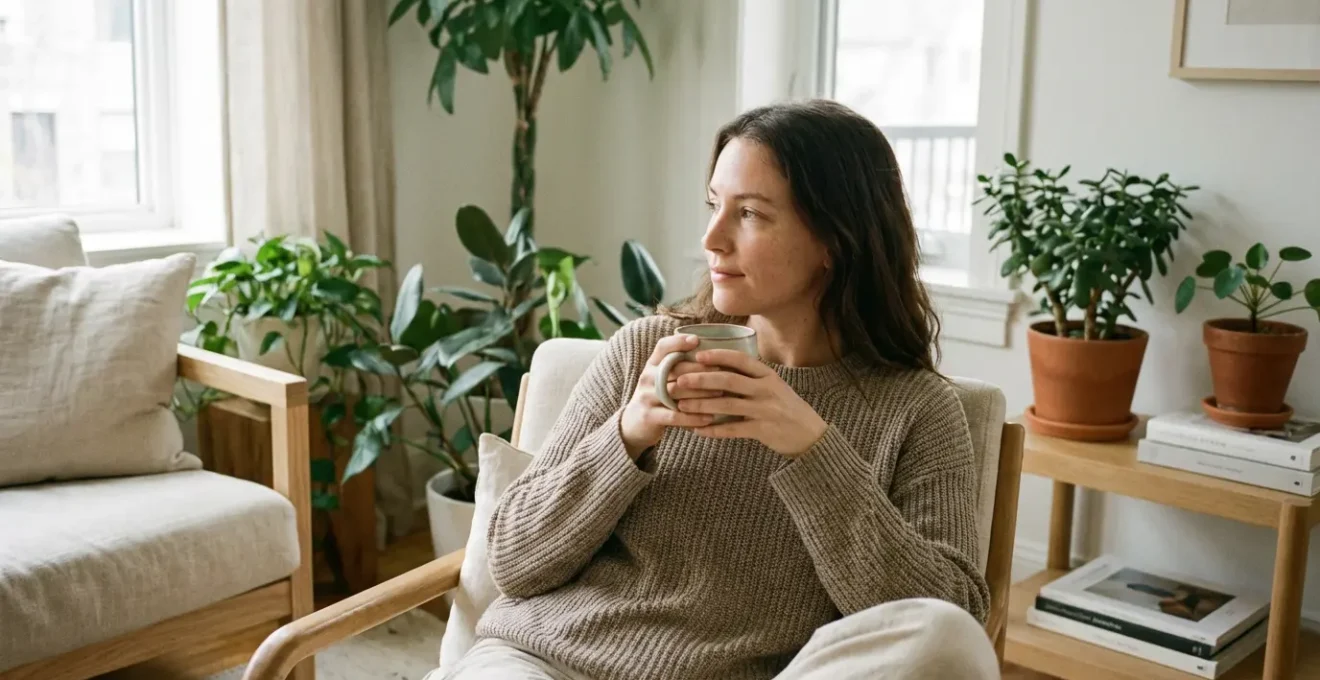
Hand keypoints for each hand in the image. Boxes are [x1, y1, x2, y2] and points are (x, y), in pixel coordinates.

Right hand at [619, 334, 722, 458]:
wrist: (634, 423)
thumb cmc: (658, 396)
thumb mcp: (662, 377)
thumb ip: (679, 365)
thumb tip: (713, 351)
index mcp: (652, 365)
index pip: (662, 347)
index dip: (678, 342)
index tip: (697, 340)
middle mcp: (647, 378)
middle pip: (673, 369)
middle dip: (699, 369)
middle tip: (722, 371)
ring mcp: (646, 397)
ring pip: (675, 392)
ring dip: (700, 392)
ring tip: (722, 393)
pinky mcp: (648, 417)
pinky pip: (674, 416)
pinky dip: (693, 417)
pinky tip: (709, 418)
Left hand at [674, 349, 828, 456]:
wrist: (809, 433)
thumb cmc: (784, 406)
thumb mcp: (772, 385)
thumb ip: (750, 376)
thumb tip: (717, 364)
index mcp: (767, 374)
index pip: (740, 360)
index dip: (718, 356)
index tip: (697, 355)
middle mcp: (767, 389)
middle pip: (729, 380)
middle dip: (701, 379)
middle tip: (679, 380)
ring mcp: (765, 410)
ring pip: (727, 405)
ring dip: (701, 404)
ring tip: (681, 405)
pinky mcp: (762, 430)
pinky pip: (733, 430)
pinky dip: (713, 430)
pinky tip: (697, 430)